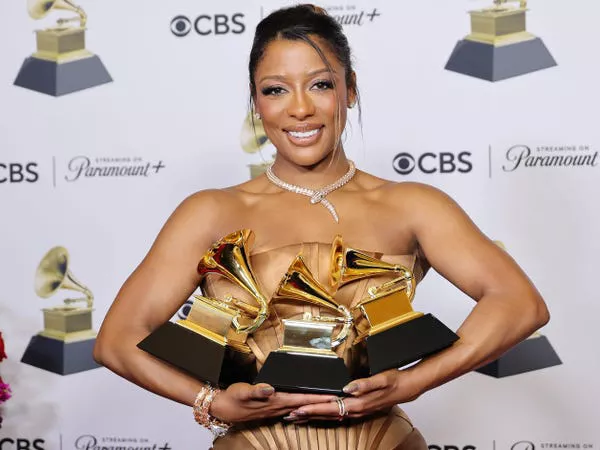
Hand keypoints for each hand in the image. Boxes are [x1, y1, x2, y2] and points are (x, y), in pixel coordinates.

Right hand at [209, 382, 337, 423]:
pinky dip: (301, 408)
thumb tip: (270, 390)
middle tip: (338, 399)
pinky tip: (305, 407)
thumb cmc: (232, 398)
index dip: (317, 397)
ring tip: (327, 403)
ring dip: (313, 405)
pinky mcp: (271, 409)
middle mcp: (277, 407)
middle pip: (304, 404)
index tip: (332, 395)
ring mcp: (275, 410)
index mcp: (274, 401)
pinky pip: (291, 409)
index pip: (301, 398)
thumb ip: (257, 391)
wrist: (222, 409)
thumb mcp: (243, 391)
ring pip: (299, 408)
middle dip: (321, 402)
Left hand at [286, 369, 420, 421]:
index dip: (313, 408)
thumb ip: (364, 384)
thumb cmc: (394, 381)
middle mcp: (355, 410)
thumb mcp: (381, 379)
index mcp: (357, 403)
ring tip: (298, 416)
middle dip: (308, 415)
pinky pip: (337, 414)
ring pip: (330, 416)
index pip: (330, 407)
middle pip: (326, 414)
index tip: (298, 408)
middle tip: (289, 416)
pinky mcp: (358, 410)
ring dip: (314, 416)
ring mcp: (356, 411)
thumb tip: (348, 388)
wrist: (407, 388)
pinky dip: (324, 415)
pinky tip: (318, 414)